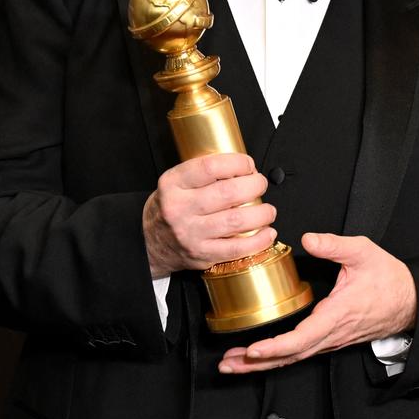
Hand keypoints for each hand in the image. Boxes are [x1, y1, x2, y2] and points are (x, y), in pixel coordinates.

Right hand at [143, 153, 276, 277]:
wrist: (150, 242)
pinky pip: (237, 249)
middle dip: (254, 185)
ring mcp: (191, 234)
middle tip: (260, 184)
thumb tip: (245, 169)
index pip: (210, 167)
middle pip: (228, 193)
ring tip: (268, 210)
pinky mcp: (202, 255)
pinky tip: (268, 233)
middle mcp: (180, 208)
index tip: (248, 164)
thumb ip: (204, 173)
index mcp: (173, 184)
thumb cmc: (170, 207)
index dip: (236, 163)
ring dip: (261, 213)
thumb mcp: (176, 183)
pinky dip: (258, 241)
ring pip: (236, 221)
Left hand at [218, 233, 416, 373]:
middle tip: (227, 364)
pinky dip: (278, 357)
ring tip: (233, 363)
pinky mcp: (331, 339)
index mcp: (337, 314)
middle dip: (256, 363)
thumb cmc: (389, 278)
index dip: (276, 347)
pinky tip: (261, 356)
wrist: (411, 300)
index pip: (302, 339)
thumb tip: (308, 239)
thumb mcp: (363, 252)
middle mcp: (332, 333)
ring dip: (263, 363)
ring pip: (294, 357)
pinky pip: (301, 353)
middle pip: (290, 356)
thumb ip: (334, 245)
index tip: (253, 349)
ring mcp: (331, 340)